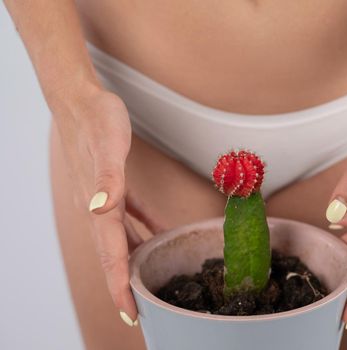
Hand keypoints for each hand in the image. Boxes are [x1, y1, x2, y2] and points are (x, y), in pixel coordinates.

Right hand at [52, 84, 163, 325]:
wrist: (81, 100)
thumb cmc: (96, 120)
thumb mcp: (107, 146)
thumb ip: (106, 180)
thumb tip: (99, 210)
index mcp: (99, 207)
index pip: (111, 256)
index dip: (120, 287)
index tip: (130, 314)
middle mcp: (100, 208)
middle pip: (114, 257)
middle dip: (126, 286)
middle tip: (141, 311)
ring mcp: (105, 199)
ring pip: (122, 241)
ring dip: (133, 263)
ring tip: (148, 283)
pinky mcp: (114, 187)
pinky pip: (131, 217)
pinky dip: (145, 231)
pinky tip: (159, 236)